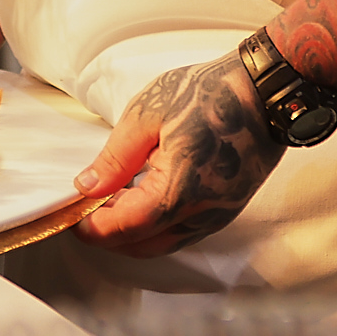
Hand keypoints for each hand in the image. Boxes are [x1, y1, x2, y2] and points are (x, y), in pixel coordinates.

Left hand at [72, 52, 282, 257]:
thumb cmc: (212, 94)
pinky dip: (158, 225)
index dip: (92, 227)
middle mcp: (203, 214)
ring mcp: (219, 214)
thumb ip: (115, 158)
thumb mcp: (148, 115)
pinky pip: (185, 231)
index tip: (72, 215)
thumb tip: (89, 187)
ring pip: (165, 243)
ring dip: (134, 231)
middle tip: (86, 209)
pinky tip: (143, 197)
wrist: (264, 90)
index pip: (124, 228)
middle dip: (109, 234)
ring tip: (113, 199)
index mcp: (179, 191)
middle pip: (143, 246)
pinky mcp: (228, 208)